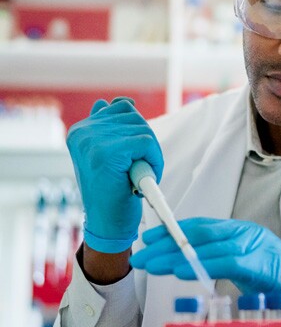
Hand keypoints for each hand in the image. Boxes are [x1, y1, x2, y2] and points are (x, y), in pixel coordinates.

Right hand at [66, 98, 162, 253]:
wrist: (108, 224)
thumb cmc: (113, 190)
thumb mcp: (109, 154)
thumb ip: (112, 127)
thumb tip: (123, 102)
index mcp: (81, 130)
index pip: (122, 108)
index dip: (135, 134)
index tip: (127, 157)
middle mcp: (83, 131)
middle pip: (135, 117)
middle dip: (144, 144)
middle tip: (134, 170)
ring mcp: (93, 141)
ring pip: (144, 130)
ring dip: (150, 154)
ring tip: (136, 175)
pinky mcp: (107, 152)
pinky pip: (147, 143)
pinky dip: (154, 161)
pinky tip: (142, 179)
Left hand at [129, 218, 280, 308]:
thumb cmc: (280, 279)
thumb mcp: (247, 266)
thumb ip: (223, 260)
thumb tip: (189, 264)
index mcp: (243, 231)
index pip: (202, 226)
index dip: (173, 230)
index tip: (148, 238)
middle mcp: (246, 232)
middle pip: (199, 233)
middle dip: (165, 242)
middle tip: (140, 252)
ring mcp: (254, 245)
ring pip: (207, 245)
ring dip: (174, 255)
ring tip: (150, 264)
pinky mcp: (260, 263)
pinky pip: (224, 261)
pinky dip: (199, 265)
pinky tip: (178, 271)